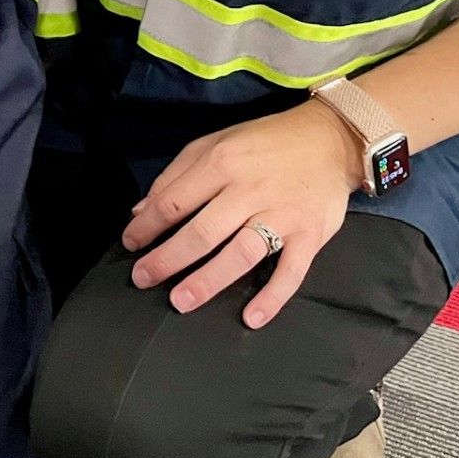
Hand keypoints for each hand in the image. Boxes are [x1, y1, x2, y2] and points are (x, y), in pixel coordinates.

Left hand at [119, 102, 361, 327]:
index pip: (174, 200)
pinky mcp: (310, 235)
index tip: (129, 244)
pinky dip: (272, 297)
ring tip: (181, 301)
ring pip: (240, 253)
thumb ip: (177, 175)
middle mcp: (249, 190)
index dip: (147, 225)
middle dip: (167, 259)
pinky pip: (291, 272)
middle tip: (142, 279)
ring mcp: (282, 215)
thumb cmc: (263, 143)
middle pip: (202, 232)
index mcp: (221, 163)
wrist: (329, 140)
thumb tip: (141, 210)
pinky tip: (251, 317)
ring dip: (208, 281)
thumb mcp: (214, 143)